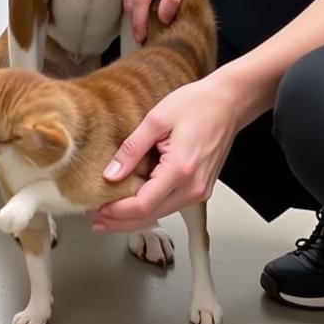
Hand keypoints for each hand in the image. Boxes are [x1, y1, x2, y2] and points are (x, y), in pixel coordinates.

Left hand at [87, 73, 240, 232]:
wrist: (229, 102)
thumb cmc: (198, 104)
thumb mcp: (156, 119)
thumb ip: (132, 148)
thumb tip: (111, 173)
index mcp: (181, 169)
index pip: (143, 204)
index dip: (116, 212)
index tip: (95, 209)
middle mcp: (193, 187)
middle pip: (151, 216)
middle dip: (120, 221)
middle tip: (95, 219)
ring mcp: (200, 190)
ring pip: (161, 214)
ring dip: (133, 217)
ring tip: (107, 212)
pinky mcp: (201, 188)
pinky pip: (170, 204)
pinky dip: (149, 207)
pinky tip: (132, 203)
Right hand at [122, 0, 209, 40]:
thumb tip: (163, 18)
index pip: (139, 0)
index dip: (140, 22)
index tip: (143, 39)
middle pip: (129, 0)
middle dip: (136, 20)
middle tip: (147, 38)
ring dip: (136, 12)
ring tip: (148, 26)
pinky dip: (135, 1)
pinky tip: (147, 9)